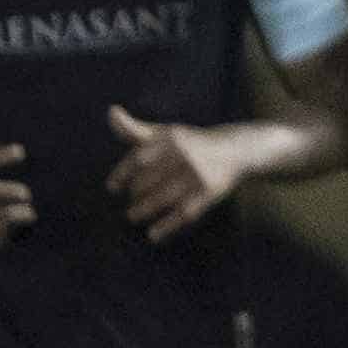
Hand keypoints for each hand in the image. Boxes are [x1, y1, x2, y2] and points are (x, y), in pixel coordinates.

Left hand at [107, 105, 247, 243]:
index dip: (121, 175)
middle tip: (130, 201)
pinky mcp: (209, 192)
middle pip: (148, 182)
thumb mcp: (164, 133)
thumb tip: (111, 112)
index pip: (138, 159)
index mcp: (170, 140)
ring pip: (162, 199)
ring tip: (133, 216)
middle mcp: (184, 155)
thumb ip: (135, 129)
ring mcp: (197, 175)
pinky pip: (184, 213)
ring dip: (144, 210)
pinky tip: (153, 236)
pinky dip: (167, 227)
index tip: (113, 188)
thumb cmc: (189, 142)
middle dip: (135, 194)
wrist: (236, 150)